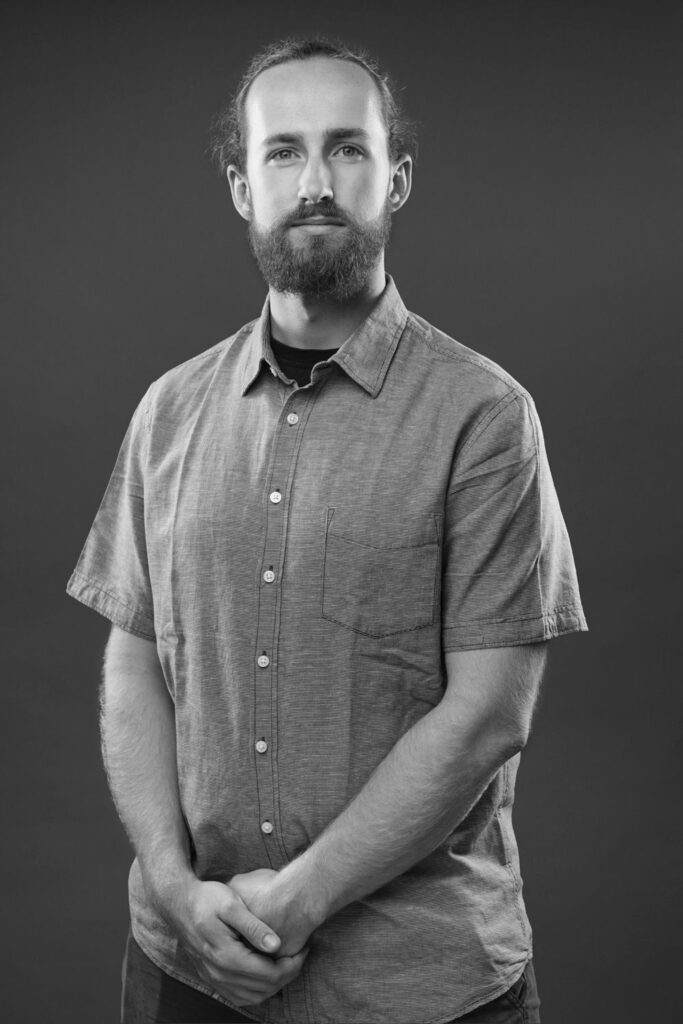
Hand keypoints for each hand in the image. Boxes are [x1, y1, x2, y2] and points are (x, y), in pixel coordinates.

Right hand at [156, 874, 307, 1005]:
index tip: (304, 949)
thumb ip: (254, 926)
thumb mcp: (232, 904)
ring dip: (275, 985)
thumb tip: (276, 945)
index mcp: (227, 955)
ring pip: (253, 997)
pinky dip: (258, 991)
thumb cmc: (207, 898)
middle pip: (264, 988)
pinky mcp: (211, 978)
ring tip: (288, 963)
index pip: (269, 974)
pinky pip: (239, 996)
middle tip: (301, 954)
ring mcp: (214, 978)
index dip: (292, 965)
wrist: (178, 903)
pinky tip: (267, 975)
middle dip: (288, 974)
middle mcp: (219, 973)